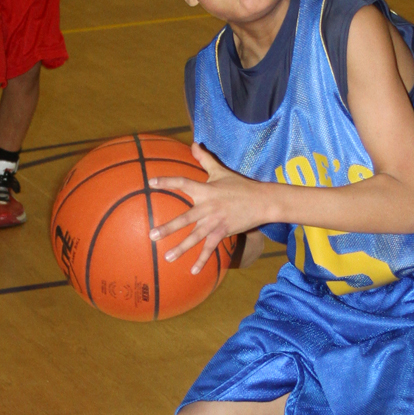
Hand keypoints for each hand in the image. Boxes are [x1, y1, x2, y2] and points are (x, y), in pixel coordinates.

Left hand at [148, 143, 267, 272]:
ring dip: (181, 248)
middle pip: (185, 218)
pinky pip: (210, 248)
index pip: (183, 183)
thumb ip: (204, 158)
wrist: (262, 201)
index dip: (167, 182)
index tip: (151, 182)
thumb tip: (193, 143)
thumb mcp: (221, 171)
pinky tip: (193, 271)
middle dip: (168, 228)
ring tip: (167, 258)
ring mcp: (215, 222)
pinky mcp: (223, 232)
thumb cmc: (239, 185)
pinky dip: (202, 260)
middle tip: (152, 235)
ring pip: (195, 237)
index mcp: (205, 190)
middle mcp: (208, 207)